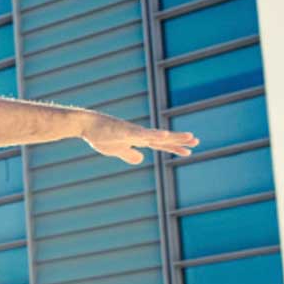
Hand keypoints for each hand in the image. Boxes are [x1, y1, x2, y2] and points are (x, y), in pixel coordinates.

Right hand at [80, 113, 197, 164]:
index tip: (189, 150)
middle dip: (180, 140)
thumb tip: (141, 159)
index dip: (175, 147)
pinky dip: (153, 135)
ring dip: (172, 136)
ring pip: (156, 135)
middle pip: (163, 138)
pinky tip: (163, 135)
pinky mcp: (124, 131)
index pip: (161, 144)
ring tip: (187, 137)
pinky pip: (141, 134)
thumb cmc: (100, 136)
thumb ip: (129, 154)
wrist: (87, 124)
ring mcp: (133, 132)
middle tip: (197, 141)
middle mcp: (140, 134)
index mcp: (138, 139)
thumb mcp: (116, 150)